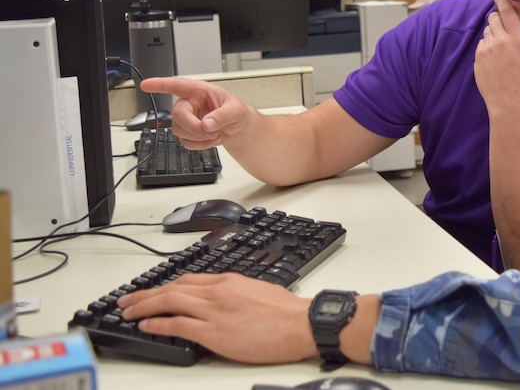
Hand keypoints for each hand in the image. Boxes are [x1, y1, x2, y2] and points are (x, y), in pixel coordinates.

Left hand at [118, 273, 314, 364]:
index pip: (188, 280)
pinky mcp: (214, 332)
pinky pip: (177, 325)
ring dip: (144, 307)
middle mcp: (217, 292)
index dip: (164, 286)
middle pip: (172, 288)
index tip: (151, 291)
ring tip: (128, 313)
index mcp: (229, 281)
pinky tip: (146, 326)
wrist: (301, 323)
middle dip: (145, 294)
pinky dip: (157, 324)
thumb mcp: (258, 291)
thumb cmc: (287, 312)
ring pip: (169, 302)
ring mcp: (214, 312)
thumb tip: (223, 303)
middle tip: (126, 300)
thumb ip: (236, 294)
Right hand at [139, 76, 250, 149]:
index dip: (160, 85)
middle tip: (210, 131)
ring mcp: (187, 119)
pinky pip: (184, 142)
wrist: (238, 128)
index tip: (145, 85)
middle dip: (193, 126)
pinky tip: (210, 140)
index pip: (177, 85)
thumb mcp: (236, 110)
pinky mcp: (187, 133)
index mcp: (199, 91)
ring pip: (179, 130)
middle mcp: (190, 104)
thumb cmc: (236, 112)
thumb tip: (207, 124)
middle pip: (177, 114)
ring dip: (198, 137)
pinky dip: (199, 145)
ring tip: (215, 134)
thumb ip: (222, 116)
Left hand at [474, 0, 519, 108]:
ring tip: (502, 51)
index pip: (507, 12)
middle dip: (497, 19)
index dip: (501, 0)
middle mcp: (500, 40)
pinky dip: (486, 47)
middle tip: (505, 30)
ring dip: (493, 34)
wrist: (508, 101)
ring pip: (487, 31)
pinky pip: (481, 45)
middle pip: (493, 18)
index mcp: (517, 39)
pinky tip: (495, 60)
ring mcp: (487, 49)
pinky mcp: (478, 58)